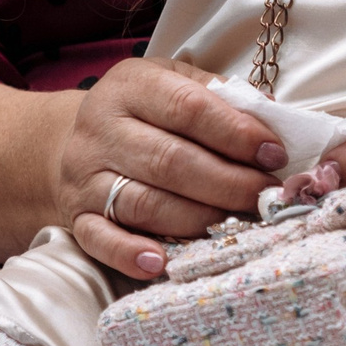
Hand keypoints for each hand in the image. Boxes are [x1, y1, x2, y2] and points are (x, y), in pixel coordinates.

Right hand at [53, 56, 286, 279]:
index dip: (236, 133)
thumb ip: (221, 97)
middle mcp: (101, 128)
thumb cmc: (143, 112)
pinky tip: (163, 262)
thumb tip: (275, 120)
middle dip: (228, 182)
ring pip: (143, 204)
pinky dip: (130, 253)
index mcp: (131, 86)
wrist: (70, 138)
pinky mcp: (75, 215)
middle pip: (169, 161)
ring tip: (236, 225)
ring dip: (197, 219)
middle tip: (265, 197)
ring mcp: (84, 175)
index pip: (187, 108)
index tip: (275, 154)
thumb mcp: (175, 83)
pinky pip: (100, 239)